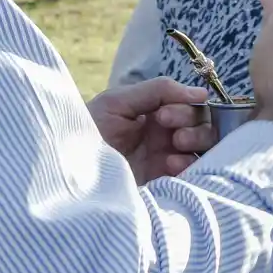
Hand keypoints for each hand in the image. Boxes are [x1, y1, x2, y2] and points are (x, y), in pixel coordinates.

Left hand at [87, 78, 216, 185]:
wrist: (68, 171)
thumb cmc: (87, 131)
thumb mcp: (117, 102)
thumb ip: (158, 90)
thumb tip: (201, 93)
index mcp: (154, 111)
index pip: (190, 103)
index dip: (186, 106)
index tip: (163, 114)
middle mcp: (164, 134)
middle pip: (202, 123)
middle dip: (193, 123)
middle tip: (173, 133)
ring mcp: (165, 158)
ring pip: (204, 146)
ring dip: (197, 141)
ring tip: (176, 145)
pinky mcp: (164, 182)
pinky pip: (193, 172)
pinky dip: (190, 165)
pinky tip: (171, 165)